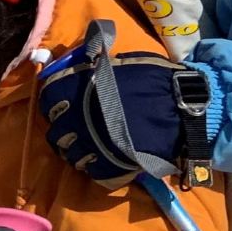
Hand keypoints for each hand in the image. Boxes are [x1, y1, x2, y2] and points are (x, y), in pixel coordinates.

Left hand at [39, 20, 212, 189]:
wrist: (182, 109)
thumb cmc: (156, 81)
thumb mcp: (123, 64)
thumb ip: (99, 66)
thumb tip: (87, 60)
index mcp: (79, 89)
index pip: (50, 96)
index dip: (55, 101)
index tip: (64, 103)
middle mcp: (78, 117)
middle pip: (56, 130)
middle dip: (64, 129)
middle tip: (77, 128)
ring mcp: (91, 144)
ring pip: (70, 154)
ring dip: (76, 150)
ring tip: (89, 147)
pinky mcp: (107, 166)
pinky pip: (90, 170)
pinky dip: (93, 166)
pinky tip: (101, 160)